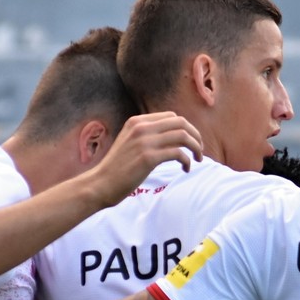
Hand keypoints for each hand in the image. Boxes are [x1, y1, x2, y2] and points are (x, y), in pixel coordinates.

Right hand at [88, 111, 203, 207]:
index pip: (171, 116)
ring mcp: (145, 142)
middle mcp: (141, 127)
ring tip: (198, 159)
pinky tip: (185, 169)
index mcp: (137, 121)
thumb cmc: (117, 168)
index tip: (191, 141)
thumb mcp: (129, 142)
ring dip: (196, 147)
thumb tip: (171, 137)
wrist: (100, 183)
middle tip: (199, 150)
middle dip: (195, 136)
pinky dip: (187, 161)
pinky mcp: (148, 158)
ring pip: (183, 136)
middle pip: (181, 123)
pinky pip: (178, 154)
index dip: (187, 128)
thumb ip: (146, 135)